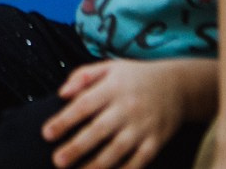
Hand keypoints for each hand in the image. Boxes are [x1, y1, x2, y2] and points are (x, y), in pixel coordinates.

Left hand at [41, 59, 200, 168]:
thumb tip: (61, 93)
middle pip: (98, 130)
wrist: (178, 86)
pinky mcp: (156, 141)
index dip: (64, 120)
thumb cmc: (135, 77)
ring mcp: (143, 126)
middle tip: (58, 160)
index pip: (84, 105)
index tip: (46, 133)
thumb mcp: (109, 67)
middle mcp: (127, 108)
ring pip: (117, 149)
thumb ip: (83, 76)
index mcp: (112, 88)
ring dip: (97, 165)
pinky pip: (139, 160)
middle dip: (77, 147)